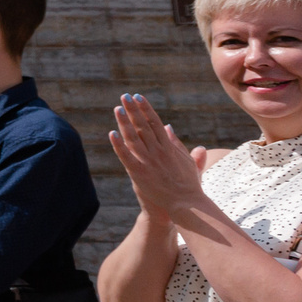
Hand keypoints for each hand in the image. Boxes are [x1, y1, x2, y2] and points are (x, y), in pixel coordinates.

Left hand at [108, 93, 210, 219]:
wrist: (186, 204)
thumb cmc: (189, 184)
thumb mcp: (186, 160)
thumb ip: (176, 143)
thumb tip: (168, 126)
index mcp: (169, 147)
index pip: (155, 123)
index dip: (145, 109)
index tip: (138, 97)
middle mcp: (158, 151)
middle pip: (143, 126)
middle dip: (133, 110)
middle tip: (124, 96)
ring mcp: (149, 162)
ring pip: (134, 138)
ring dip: (124, 122)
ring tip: (117, 109)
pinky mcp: (140, 174)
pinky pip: (126, 157)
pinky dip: (119, 145)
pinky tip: (111, 133)